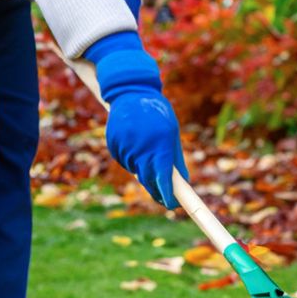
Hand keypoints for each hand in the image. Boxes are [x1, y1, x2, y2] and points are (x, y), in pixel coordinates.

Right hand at [86, 32, 188, 208]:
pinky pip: (125, 162)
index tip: (173, 205)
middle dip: (157, 190)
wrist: (131, 92)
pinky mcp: (113, 144)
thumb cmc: (158, 115)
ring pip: (136, 171)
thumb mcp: (172, 134)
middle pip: (148, 179)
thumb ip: (176, 160)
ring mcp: (125, 146)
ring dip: (143, 170)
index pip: (163, 176)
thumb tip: (183, 184)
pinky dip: (131, 160)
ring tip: (147, 151)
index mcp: (159, 144)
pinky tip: (134, 145)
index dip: (167, 194)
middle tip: (164, 195)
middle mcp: (141, 147)